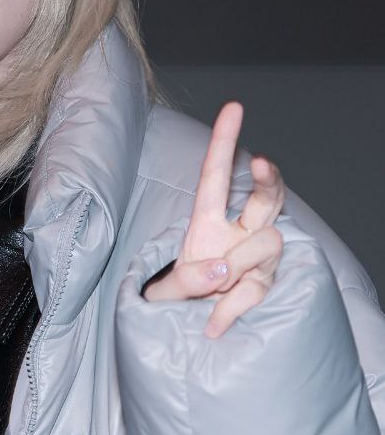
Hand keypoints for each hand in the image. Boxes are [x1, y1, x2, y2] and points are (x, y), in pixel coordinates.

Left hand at [143, 100, 284, 337]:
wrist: (191, 327)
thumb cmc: (178, 296)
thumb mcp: (166, 290)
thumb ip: (183, 281)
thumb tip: (219, 269)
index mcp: (206, 220)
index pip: (216, 175)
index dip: (224, 140)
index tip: (233, 107)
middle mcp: (238, 232)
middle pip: (266, 195)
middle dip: (268, 176)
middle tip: (260, 162)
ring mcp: (256, 257)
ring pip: (268, 242)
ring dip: (239, 265)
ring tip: (214, 287)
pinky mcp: (264, 283)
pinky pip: (256, 290)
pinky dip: (232, 308)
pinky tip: (213, 324)